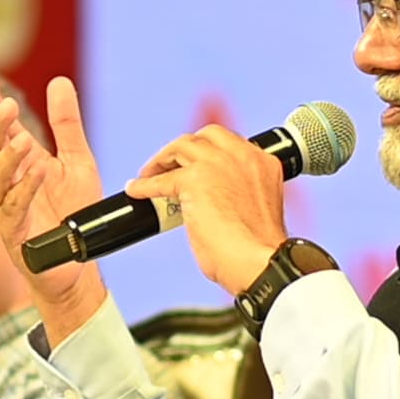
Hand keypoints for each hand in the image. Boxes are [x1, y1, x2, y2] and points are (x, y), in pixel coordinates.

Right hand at [0, 75, 108, 340]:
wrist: (78, 261)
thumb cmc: (73, 212)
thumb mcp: (77, 160)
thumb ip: (67, 124)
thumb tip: (58, 82)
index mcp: (20, 163)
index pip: (1, 130)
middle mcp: (7, 183)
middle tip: (6, 106)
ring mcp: (6, 207)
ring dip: (9, 157)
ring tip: (23, 140)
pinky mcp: (14, 233)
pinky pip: (14, 208)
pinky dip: (25, 189)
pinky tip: (36, 172)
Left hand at [127, 125, 288, 294]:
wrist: (259, 262)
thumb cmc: (259, 250)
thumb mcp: (255, 208)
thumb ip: (237, 193)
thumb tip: (208, 202)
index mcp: (263, 163)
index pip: (230, 145)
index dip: (209, 152)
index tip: (197, 164)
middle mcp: (242, 156)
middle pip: (204, 136)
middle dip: (185, 148)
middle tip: (171, 166)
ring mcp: (217, 164)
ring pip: (181, 147)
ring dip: (163, 160)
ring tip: (150, 174)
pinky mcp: (194, 179)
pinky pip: (161, 179)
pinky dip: (145, 184)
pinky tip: (136, 190)